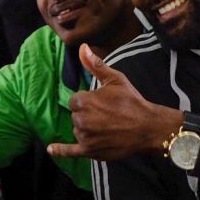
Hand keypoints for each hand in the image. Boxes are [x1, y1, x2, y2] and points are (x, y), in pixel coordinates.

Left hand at [47, 45, 182, 161]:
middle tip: (107, 115)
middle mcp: (81, 120)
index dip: (88, 102)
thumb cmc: (132, 101)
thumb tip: (82, 47)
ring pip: (78, 131)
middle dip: (87, 115)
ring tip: (107, 127)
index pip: (75, 101)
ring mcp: (85, 137)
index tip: (102, 104)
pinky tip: (51, 149)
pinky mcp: (90, 151)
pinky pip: (70, 152)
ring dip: (87, 129)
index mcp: (83, 101)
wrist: (149, 128)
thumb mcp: (115, 79)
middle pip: (75, 116)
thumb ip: (95, 65)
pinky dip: (60, 151)